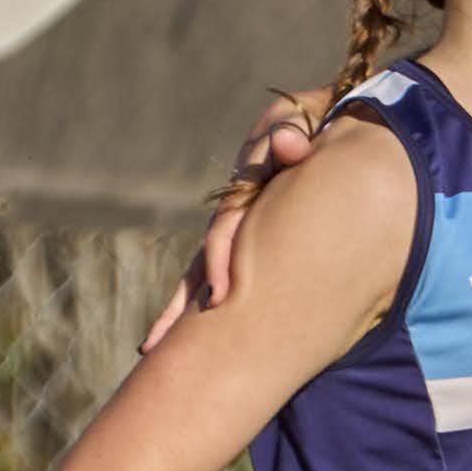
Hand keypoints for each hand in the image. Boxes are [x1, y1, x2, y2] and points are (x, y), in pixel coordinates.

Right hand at [141, 100, 321, 353]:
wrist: (318, 124)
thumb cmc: (312, 125)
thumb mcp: (299, 121)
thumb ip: (291, 133)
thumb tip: (290, 146)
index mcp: (245, 186)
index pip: (228, 228)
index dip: (221, 259)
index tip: (220, 297)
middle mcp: (232, 212)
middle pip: (201, 262)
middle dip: (181, 305)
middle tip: (159, 345)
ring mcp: (237, 227)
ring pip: (202, 272)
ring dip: (181, 311)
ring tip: (153, 349)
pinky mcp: (248, 236)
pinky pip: (223, 273)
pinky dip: (203, 299)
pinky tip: (184, 333)